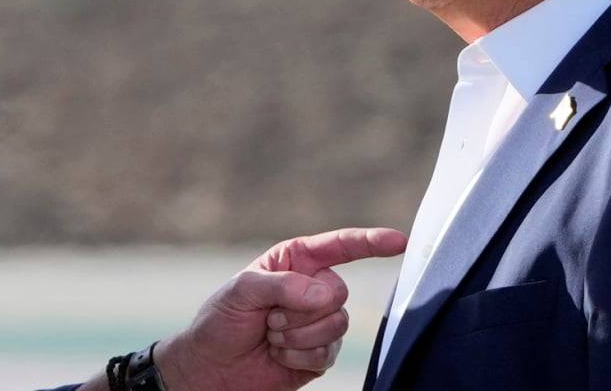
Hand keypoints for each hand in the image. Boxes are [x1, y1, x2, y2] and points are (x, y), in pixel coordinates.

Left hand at [156, 228, 406, 390]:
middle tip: (270, 318)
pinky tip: (278, 356)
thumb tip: (323, 294)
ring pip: (337, 325)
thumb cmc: (221, 321)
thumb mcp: (241, 291)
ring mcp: (318, 322)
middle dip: (301, 310)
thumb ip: (282, 284)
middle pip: (339, 292)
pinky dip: (297, 357)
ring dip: (297, 336)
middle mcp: (312, 288)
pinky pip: (326, 354)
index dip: (371, 242)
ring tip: (271, 336)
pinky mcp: (319, 354)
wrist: (212, 368)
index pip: (340, 246)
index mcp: (295, 261)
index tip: (399, 242)